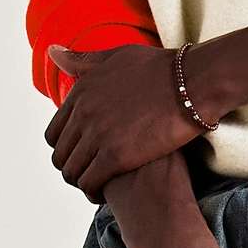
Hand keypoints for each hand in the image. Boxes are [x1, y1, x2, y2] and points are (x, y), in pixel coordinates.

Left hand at [45, 44, 195, 198]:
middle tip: (90, 173)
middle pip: (61, 155)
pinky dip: (93, 192)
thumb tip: (54, 54)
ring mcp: (98, 135)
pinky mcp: (116, 156)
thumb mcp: (116, 56)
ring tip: (98, 186)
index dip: (66, 148)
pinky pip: (90, 183)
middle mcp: (83, 114)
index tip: (82, 155)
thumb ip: (84, 60)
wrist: (193, 83)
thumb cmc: (161, 69)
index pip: (55, 133)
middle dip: (73, 167)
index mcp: (81, 93)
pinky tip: (105, 194)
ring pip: (72, 172)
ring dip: (82, 182)